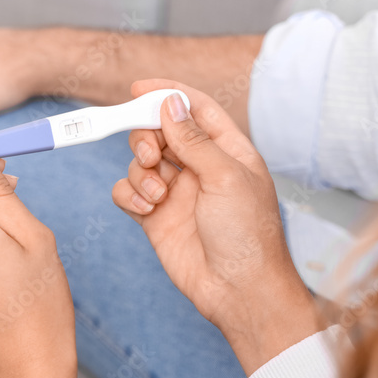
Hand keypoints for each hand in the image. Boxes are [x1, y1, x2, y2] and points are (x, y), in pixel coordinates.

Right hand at [112, 79, 322, 375]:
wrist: (238, 290)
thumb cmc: (248, 236)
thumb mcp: (226, 177)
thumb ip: (194, 139)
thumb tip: (170, 103)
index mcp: (228, 151)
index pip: (195, 109)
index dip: (167, 93)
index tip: (137, 87)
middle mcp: (201, 168)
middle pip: (160, 132)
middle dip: (146, 136)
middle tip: (150, 154)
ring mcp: (177, 193)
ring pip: (141, 162)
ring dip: (140, 171)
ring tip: (157, 193)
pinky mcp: (157, 218)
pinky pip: (129, 192)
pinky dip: (130, 195)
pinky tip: (147, 209)